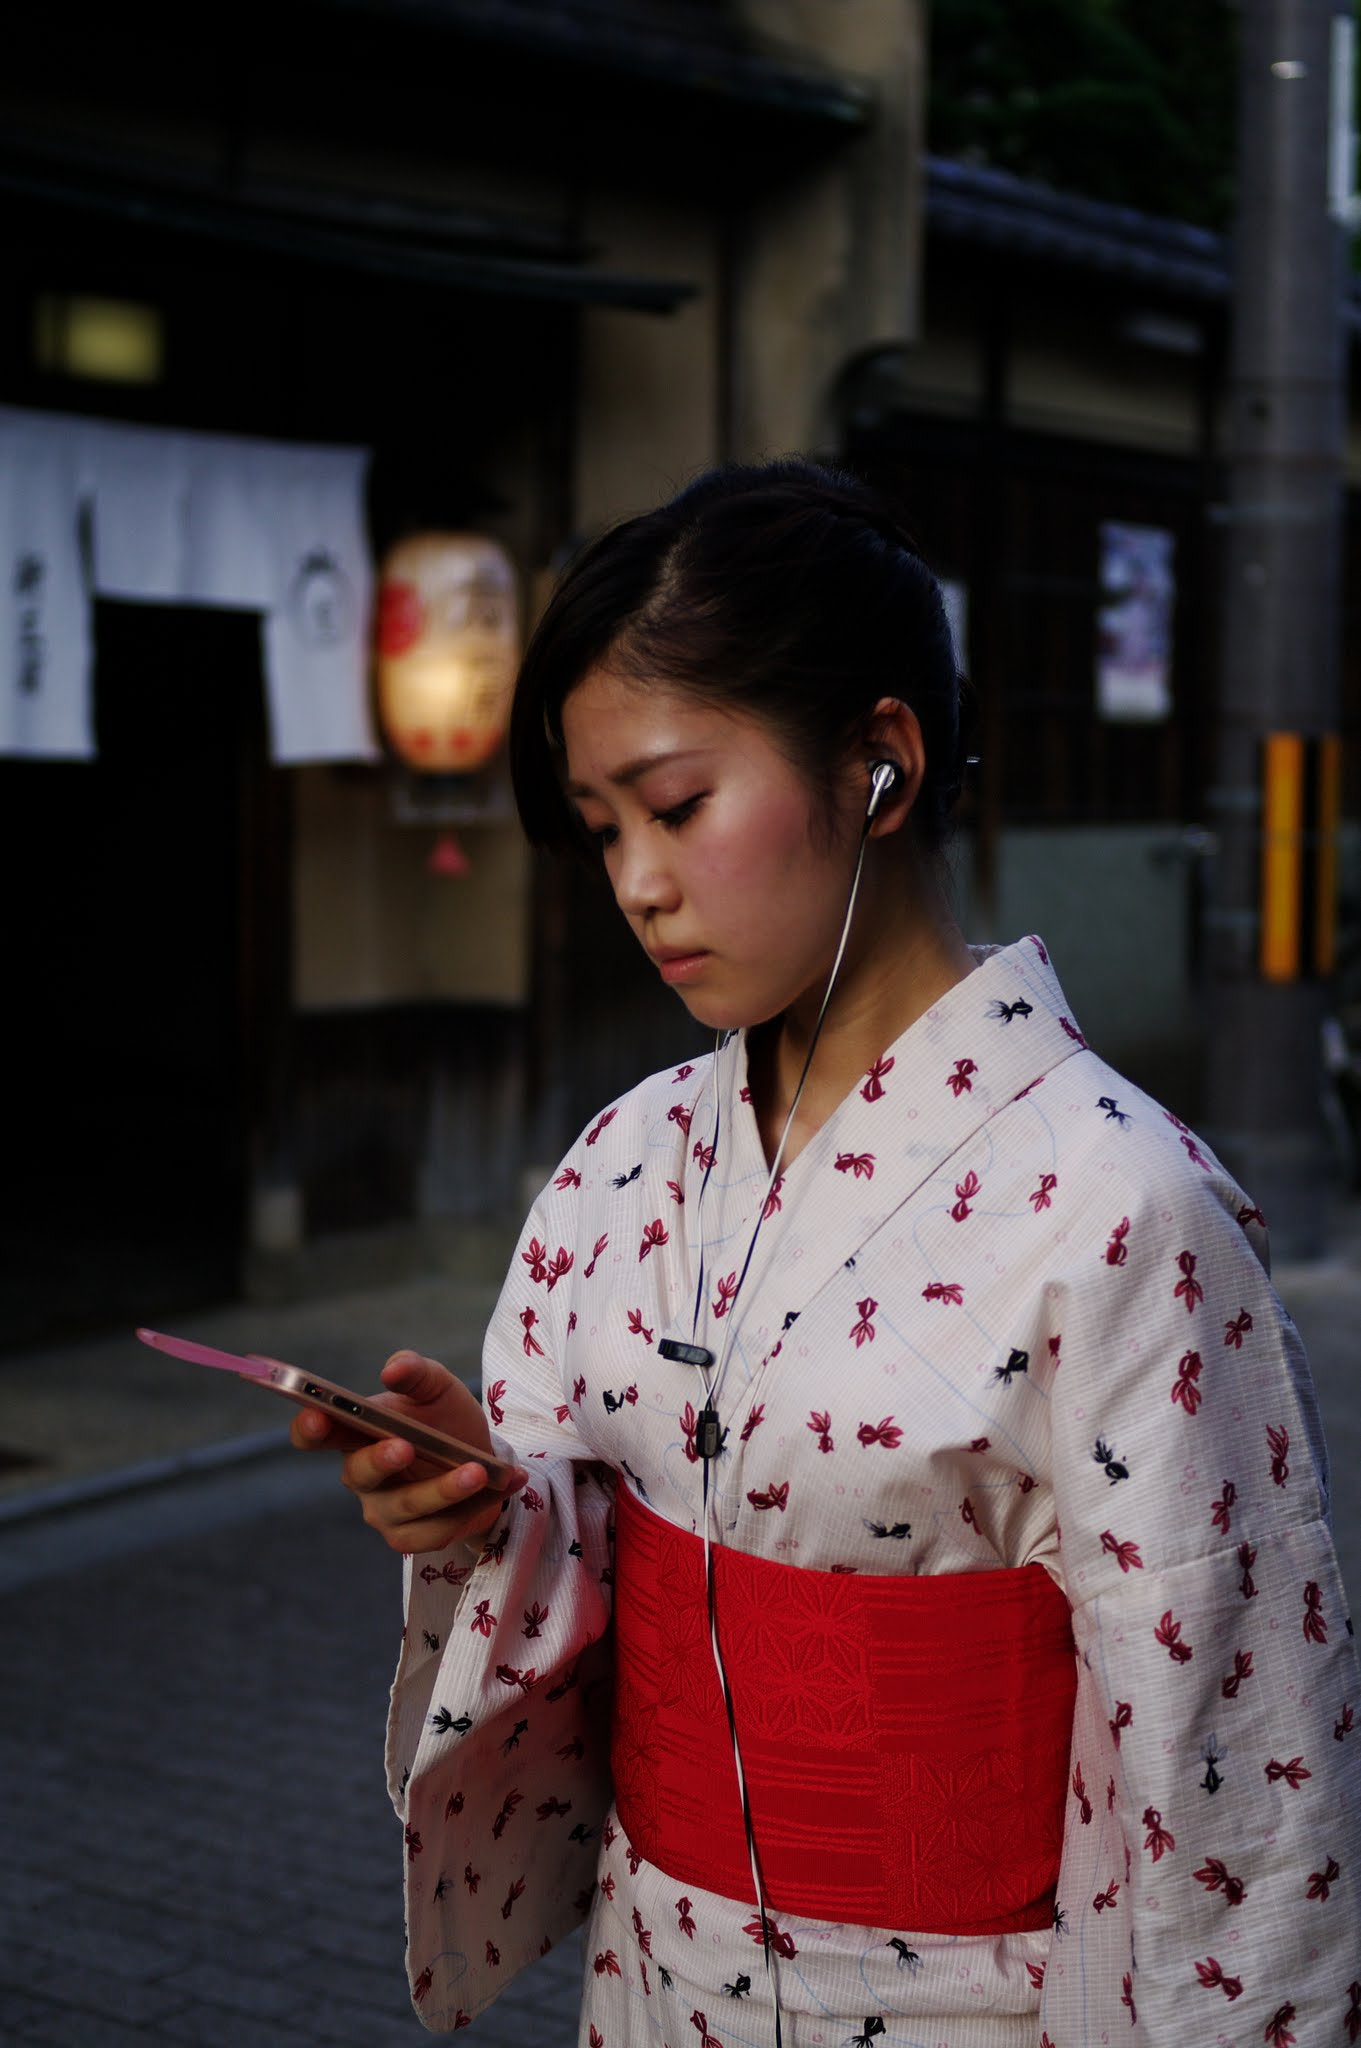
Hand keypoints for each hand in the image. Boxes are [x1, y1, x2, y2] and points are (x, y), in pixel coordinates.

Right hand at [289, 1350, 526, 1553]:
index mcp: (355, 1433)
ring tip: (479, 1471)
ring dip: (444, 1490)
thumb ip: (416, 1372)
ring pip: (407, 1507)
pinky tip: (504, 1483)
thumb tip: (393, 1369)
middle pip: (359, 1473)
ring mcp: (383, 1510)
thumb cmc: (444, 1419)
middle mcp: (360, 1475)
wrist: (481, 1458)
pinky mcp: (411, 1537)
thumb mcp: (436, 1387)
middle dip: (380, 1460)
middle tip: (405, 1446)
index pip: (317, 1433)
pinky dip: (475, 1507)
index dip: (310, 1427)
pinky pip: (438, 1529)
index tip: (319, 1414)